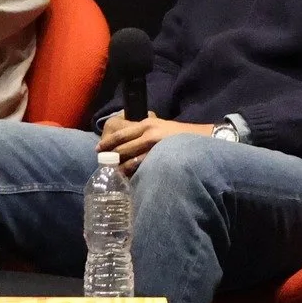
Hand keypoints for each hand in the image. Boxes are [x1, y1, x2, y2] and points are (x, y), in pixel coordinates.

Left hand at [97, 114, 214, 171]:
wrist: (203, 138)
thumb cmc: (181, 134)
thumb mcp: (161, 126)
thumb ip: (145, 130)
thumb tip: (128, 138)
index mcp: (146, 124)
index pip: (120, 133)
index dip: (107, 142)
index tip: (98, 149)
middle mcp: (148, 133)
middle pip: (122, 147)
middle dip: (111, 157)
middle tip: (103, 165)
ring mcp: (155, 147)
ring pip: (130, 159)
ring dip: (120, 167)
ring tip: (114, 174)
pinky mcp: (161, 158)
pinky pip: (142, 167)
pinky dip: (133, 173)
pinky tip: (130, 178)